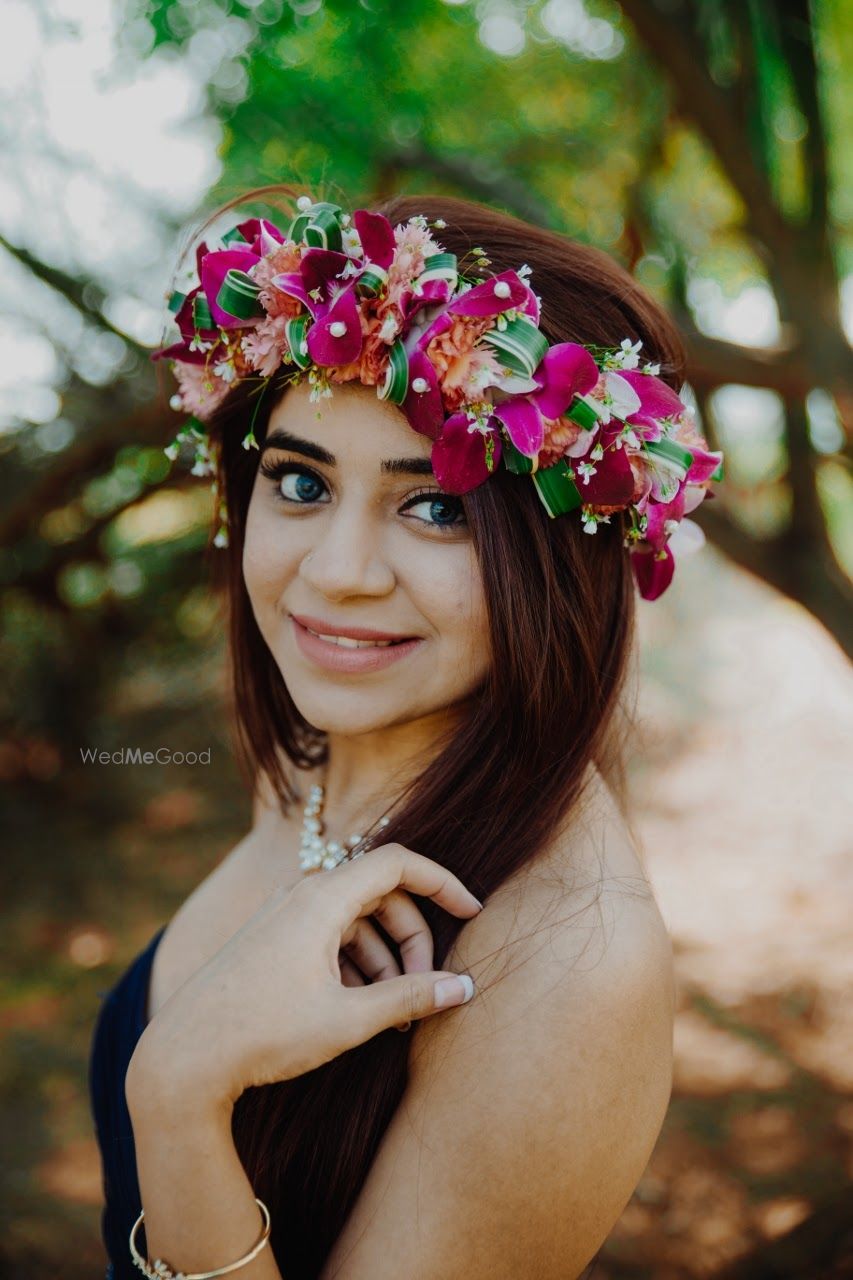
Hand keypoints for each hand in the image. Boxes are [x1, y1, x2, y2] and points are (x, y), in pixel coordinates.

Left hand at [126, 844, 482, 1114]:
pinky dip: (354, 964)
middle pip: (381, 895)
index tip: (473, 913)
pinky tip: (358, 1009)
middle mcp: (302, 895)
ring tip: (392, 1014)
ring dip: (384, 959)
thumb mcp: (348, 1021)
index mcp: (322, 899)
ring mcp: (284, 915)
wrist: (183, 1057)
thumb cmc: (263, 1034)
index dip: (442, 882)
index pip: (398, 863)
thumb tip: (464, 987)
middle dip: (413, 939)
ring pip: (356, 919)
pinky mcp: (272, 939)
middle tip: (426, 991)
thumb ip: (410, 998)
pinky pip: (329, 935)